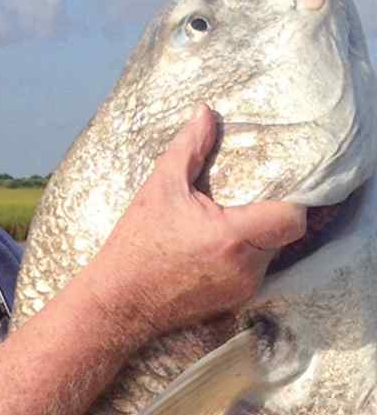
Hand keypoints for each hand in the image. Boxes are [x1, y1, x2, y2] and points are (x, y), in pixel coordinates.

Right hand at [90, 103, 306, 341]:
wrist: (119, 302)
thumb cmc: (137, 246)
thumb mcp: (161, 188)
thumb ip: (190, 147)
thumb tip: (205, 112)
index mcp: (231, 236)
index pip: (292, 218)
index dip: (295, 200)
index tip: (281, 183)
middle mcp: (245, 266)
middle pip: (285, 234)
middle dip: (272, 214)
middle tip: (251, 196)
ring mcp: (242, 288)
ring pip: (272, 254)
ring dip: (259, 236)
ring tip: (231, 219)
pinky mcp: (234, 302)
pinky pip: (255, 271)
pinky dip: (245, 256)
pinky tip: (218, 246)